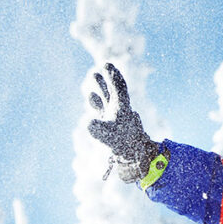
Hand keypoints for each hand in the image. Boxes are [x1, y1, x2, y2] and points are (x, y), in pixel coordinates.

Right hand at [87, 63, 162, 183]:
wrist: (134, 158)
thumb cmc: (124, 146)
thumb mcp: (111, 138)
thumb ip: (99, 130)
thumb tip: (88, 122)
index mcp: (123, 108)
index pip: (119, 87)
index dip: (113, 76)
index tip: (107, 65)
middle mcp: (120, 110)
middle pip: (113, 90)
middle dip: (107, 78)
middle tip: (103, 66)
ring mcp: (114, 117)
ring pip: (107, 98)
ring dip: (100, 87)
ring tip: (94, 76)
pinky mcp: (110, 125)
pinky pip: (103, 109)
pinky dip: (97, 102)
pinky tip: (91, 97)